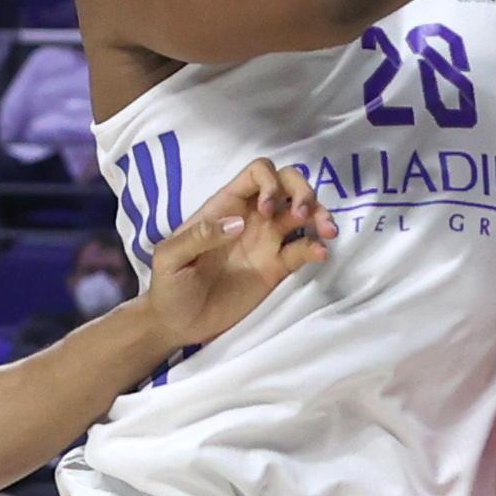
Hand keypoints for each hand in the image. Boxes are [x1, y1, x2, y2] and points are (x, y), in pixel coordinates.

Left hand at [135, 159, 336, 348]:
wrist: (178, 323)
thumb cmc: (169, 284)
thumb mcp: (170, 258)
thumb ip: (198, 236)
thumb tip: (238, 223)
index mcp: (226, 206)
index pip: (258, 172)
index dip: (269, 182)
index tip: (267, 210)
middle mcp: (251, 217)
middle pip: (288, 184)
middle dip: (303, 190)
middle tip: (303, 213)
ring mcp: (267, 242)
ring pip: (302, 214)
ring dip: (319, 214)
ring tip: (326, 231)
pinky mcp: (276, 268)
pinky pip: (303, 250)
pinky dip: (316, 248)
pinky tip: (320, 254)